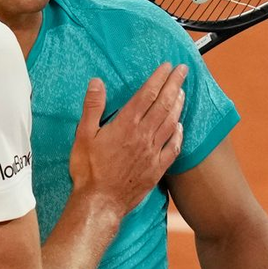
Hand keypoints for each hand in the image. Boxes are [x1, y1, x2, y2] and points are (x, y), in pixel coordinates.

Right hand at [69, 63, 186, 216]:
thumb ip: (93, 107)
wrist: (100, 202)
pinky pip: (173, 148)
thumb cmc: (89, 170)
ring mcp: (152, 152)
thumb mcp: (83, 135)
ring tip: (183, 92)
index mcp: (126, 124)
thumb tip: (97, 82)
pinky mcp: (157, 168)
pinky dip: (179, 134)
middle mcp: (143, 135)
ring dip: (178, 105)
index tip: (168, 66)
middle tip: (183, 70)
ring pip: (171, 123)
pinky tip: (181, 127)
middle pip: (163, 104)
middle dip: (174, 84)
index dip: (159, 78)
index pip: (147, 94)